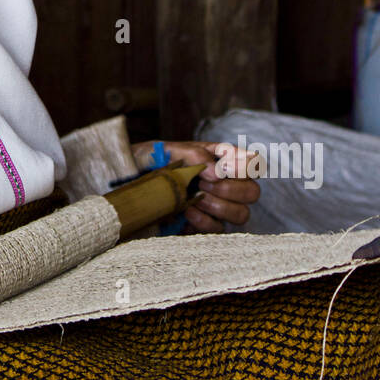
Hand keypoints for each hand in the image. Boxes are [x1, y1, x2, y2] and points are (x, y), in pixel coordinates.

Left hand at [132, 139, 261, 234]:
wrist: (126, 186)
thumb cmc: (148, 163)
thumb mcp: (166, 150)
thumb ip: (194, 154)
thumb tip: (217, 172)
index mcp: (220, 159)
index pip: (254, 162)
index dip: (246, 165)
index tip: (223, 165)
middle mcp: (224, 183)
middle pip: (253, 192)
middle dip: (230, 188)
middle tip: (203, 182)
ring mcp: (216, 207)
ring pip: (241, 214)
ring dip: (218, 205)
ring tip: (194, 196)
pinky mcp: (204, 226)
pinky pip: (218, 229)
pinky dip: (203, 220)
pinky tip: (185, 210)